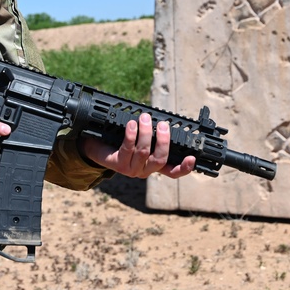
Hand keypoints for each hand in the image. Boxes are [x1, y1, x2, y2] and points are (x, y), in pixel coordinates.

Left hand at [80, 112, 195, 178]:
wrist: (97, 147)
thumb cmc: (121, 141)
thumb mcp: (140, 139)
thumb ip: (152, 135)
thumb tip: (163, 121)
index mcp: (153, 165)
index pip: (172, 171)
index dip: (184, 167)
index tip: (192, 157)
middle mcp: (144, 170)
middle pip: (160, 159)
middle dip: (163, 141)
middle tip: (162, 125)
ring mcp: (131, 169)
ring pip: (143, 152)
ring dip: (145, 133)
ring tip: (144, 118)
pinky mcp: (118, 165)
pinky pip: (128, 149)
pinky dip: (131, 135)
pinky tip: (132, 124)